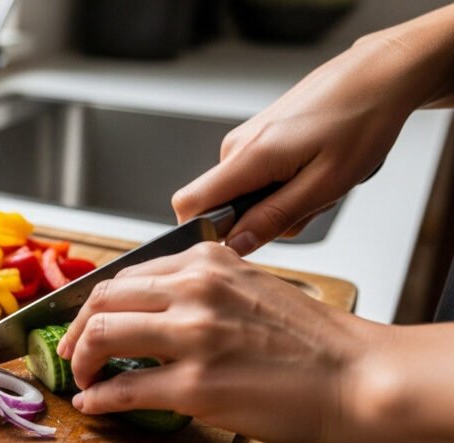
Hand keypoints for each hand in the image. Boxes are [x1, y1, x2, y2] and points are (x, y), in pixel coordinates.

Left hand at [55, 242, 375, 442]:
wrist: (361, 377)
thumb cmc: (314, 340)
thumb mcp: (250, 288)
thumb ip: (200, 288)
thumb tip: (150, 309)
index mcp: (207, 264)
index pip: (124, 275)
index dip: (93, 303)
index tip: (83, 320)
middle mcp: (195, 292)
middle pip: (102, 300)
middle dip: (75, 328)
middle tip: (71, 350)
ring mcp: (193, 338)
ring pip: (100, 336)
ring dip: (79, 360)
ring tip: (81, 377)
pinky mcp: (196, 386)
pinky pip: (125, 390)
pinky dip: (99, 398)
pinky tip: (95, 404)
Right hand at [171, 29, 436, 255]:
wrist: (378, 75)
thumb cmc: (362, 120)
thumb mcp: (326, 183)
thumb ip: (276, 217)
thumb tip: (237, 243)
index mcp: (249, 156)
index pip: (189, 204)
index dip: (206, 230)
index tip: (244, 238)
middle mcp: (236, 145)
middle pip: (223, 206)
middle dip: (263, 218)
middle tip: (310, 202)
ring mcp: (246, 139)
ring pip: (246, 193)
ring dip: (281, 200)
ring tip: (319, 180)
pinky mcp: (258, 137)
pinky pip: (258, 176)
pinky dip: (286, 182)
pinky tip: (314, 167)